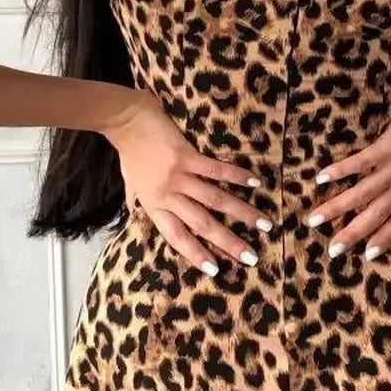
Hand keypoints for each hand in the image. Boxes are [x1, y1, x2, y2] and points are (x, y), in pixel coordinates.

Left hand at [103, 93, 271, 275]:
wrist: (125, 121)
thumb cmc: (129, 153)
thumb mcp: (130, 184)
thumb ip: (138, 201)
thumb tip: (136, 213)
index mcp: (154, 205)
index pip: (177, 237)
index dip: (196, 254)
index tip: (216, 270)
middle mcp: (168, 195)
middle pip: (202, 224)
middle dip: (229, 242)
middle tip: (251, 257)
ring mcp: (179, 176)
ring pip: (215, 200)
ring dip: (242, 213)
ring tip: (264, 224)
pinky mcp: (188, 156)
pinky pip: (216, 170)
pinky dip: (236, 177)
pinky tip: (255, 183)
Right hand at [307, 76, 390, 258]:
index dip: (386, 240)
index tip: (366, 255)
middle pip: (378, 215)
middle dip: (354, 234)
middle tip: (333, 250)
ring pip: (365, 194)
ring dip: (339, 207)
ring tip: (316, 218)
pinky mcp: (388, 146)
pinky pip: (362, 163)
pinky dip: (341, 171)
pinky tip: (322, 177)